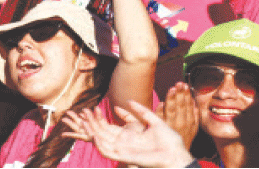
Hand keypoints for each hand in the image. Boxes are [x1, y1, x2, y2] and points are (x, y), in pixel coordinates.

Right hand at [71, 101, 194, 167]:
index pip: (109, 127)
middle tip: (82, 113)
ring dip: (92, 133)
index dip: (99, 118)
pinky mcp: (126, 157)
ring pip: (102, 142)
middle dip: (92, 124)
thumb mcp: (153, 120)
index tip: (93, 108)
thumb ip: (140, 111)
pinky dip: (101, 146)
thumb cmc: (168, 140)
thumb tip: (127, 101)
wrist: (176, 153)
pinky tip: (96, 136)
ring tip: (84, 122)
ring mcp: (124, 150)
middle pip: (102, 133)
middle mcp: (124, 143)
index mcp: (129, 135)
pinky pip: (110, 153)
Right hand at [155, 82, 198, 148]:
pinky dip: (194, 105)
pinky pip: (195, 114)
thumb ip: (159, 115)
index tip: (172, 88)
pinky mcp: (195, 127)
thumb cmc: (163, 138)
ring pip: (189, 108)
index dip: (172, 98)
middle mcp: (180, 124)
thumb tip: (161, 103)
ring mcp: (189, 125)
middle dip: (180, 94)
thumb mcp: (158, 127)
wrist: (176, 154)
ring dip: (187, 96)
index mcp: (170, 124)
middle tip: (180, 83)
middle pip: (181, 106)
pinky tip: (192, 97)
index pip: (171, 109)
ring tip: (185, 86)